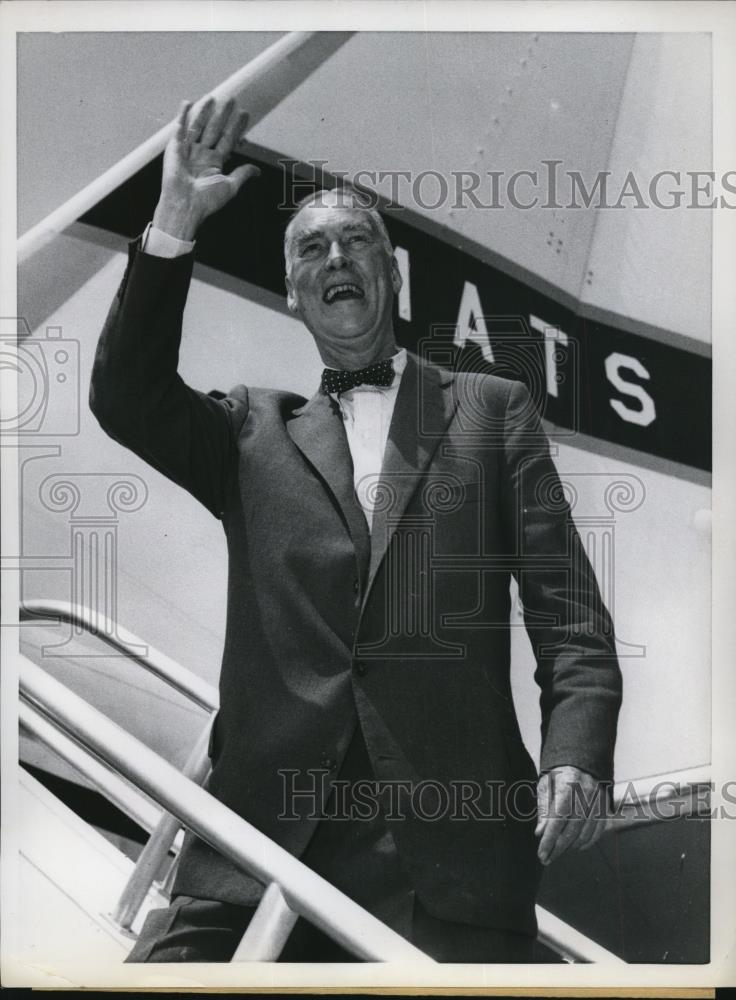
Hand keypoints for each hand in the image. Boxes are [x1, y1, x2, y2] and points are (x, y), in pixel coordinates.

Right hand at [153, 96, 260, 240]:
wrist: (185, 204)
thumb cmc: (206, 200)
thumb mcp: (230, 186)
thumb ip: (243, 174)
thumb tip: (258, 171)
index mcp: (214, 163)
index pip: (227, 140)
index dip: (236, 127)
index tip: (244, 114)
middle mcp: (201, 154)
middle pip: (214, 129)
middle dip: (223, 115)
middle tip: (231, 100)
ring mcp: (188, 150)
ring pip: (199, 126)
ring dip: (206, 111)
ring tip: (214, 97)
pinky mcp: (175, 148)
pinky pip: (179, 128)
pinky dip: (182, 115)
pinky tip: (188, 103)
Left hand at [535, 765, 609, 864]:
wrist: (582, 762)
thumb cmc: (559, 775)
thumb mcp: (546, 785)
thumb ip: (543, 808)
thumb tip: (540, 832)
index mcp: (567, 786)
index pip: (557, 819)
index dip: (549, 839)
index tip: (541, 854)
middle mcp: (585, 794)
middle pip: (572, 829)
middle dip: (558, 848)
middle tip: (547, 859)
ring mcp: (598, 801)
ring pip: (585, 833)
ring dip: (571, 846)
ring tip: (558, 851)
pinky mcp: (605, 807)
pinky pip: (598, 831)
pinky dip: (586, 842)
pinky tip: (576, 846)